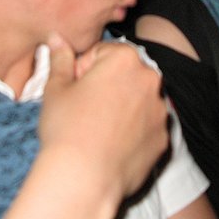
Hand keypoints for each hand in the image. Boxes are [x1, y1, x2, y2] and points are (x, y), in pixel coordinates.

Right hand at [42, 34, 169, 198]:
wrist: (83, 180)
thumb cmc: (67, 129)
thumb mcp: (56, 88)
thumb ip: (60, 59)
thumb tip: (57, 39)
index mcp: (125, 60)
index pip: (102, 53)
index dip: (82, 69)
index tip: (73, 88)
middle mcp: (150, 80)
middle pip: (124, 74)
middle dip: (106, 85)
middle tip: (83, 108)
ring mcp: (160, 111)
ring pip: (137, 101)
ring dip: (121, 107)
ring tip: (97, 130)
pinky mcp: (163, 139)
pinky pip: (146, 127)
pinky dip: (132, 132)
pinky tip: (111, 145)